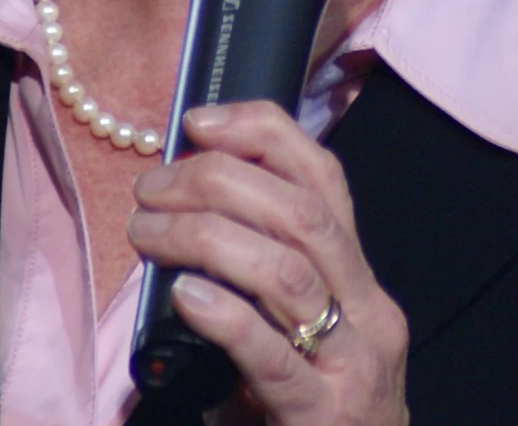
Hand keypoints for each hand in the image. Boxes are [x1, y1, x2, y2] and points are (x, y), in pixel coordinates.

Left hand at [127, 101, 408, 425]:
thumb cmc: (312, 422)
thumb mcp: (297, 342)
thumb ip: (259, 287)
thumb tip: (181, 218)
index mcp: (362, 285)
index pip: (325, 180)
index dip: (264, 134)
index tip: (200, 121)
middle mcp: (369, 314)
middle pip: (301, 213)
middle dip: (219, 181)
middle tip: (152, 188)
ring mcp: (353, 368)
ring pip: (287, 271)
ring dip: (206, 236)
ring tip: (148, 233)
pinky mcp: (324, 419)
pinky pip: (271, 356)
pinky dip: (224, 315)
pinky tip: (184, 295)